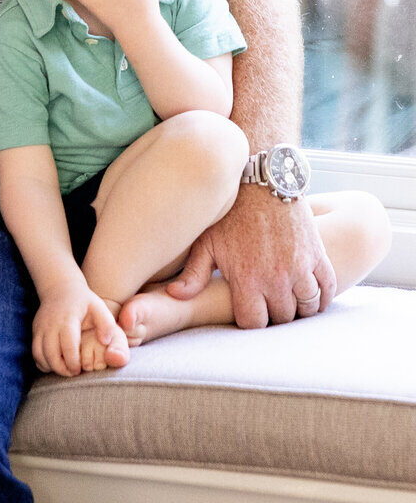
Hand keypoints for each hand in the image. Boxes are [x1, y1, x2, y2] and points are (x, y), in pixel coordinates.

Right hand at [33, 277, 122, 376]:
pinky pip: (34, 352)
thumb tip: (105, 342)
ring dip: (51, 367)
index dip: (73, 362)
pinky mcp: (35, 330)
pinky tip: (54, 364)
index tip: (80, 370)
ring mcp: (40, 327)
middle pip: (51, 354)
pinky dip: (42, 362)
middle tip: (73, 373)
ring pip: (39, 354)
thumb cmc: (83, 301)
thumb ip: (107, 324)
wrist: (60, 288)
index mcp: (68, 320)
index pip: (68, 347)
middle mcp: (51, 324)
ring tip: (64, 370)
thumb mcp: (99, 307)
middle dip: (62, 369)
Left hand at [167, 186, 335, 325]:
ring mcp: (301, 267)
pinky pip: (328, 288)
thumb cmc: (230, 211)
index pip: (254, 323)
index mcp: (247, 279)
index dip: (250, 319)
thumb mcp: (207, 241)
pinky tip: (311, 292)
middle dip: (273, 313)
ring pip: (307, 307)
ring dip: (299, 306)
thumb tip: (174, 295)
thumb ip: (193, 273)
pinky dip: (322, 295)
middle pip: (282, 317)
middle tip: (267, 302)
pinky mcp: (318, 254)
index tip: (248, 309)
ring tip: (288, 298)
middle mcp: (276, 278)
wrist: (261, 180)